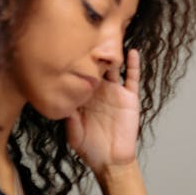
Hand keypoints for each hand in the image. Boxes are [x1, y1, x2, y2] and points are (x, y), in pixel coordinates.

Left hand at [66, 49, 140, 175]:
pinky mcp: (129, 97)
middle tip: (88, 34)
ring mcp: (115, 93)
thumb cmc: (90, 149)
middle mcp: (99, 92)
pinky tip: (132, 52)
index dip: (74, 64)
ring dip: (112, 55)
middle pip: (96, 68)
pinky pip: (133, 78)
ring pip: (114, 68)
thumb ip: (68, 117)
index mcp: (84, 98)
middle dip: (93, 53)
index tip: (68, 48)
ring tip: (110, 39)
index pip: (78, 76)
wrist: (111, 160)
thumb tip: (62, 100)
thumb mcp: (73, 133)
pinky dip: (134, 65)